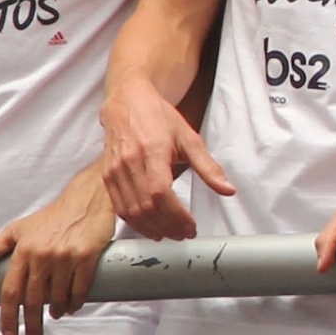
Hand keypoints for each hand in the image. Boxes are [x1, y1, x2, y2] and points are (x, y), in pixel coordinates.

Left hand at [0, 173, 115, 334]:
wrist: (86, 200)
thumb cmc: (52, 218)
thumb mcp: (17, 230)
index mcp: (23, 250)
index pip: (10, 291)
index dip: (8, 317)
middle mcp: (42, 255)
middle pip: (34, 301)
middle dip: (32, 326)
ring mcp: (65, 257)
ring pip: (58, 299)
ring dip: (57, 312)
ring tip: (56, 314)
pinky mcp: (87, 257)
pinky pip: (80, 290)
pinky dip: (75, 303)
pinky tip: (72, 305)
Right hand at [102, 76, 229, 239]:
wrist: (127, 101)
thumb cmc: (158, 117)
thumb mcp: (189, 138)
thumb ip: (208, 167)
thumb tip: (228, 190)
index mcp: (153, 151)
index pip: (161, 194)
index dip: (176, 216)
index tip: (191, 226)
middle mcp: (130, 162)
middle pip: (146, 207)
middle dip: (168, 226)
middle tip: (184, 233)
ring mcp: (115, 170)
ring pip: (131, 211)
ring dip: (152, 228)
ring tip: (170, 233)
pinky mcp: (107, 176)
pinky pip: (119, 207)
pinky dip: (135, 222)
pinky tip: (150, 226)